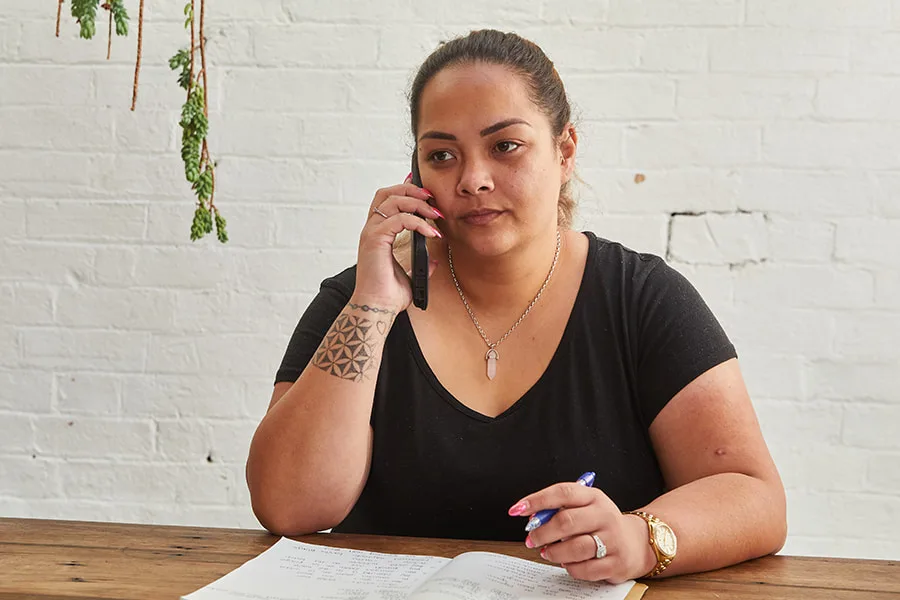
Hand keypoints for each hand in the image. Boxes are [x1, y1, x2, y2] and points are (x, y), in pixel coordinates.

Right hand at [353, 174, 442, 312]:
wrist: (377, 308)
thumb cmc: (388, 295)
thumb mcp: (410, 276)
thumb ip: (421, 264)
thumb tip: (433, 260)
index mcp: (377, 234)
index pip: (386, 200)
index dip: (404, 190)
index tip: (425, 192)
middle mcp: (371, 230)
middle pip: (387, 193)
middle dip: (411, 189)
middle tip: (431, 197)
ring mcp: (371, 233)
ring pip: (393, 201)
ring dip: (417, 203)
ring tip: (435, 214)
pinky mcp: (375, 240)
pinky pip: (400, 220)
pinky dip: (419, 223)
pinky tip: (432, 233)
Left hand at [509, 483, 656, 582]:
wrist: (636, 542)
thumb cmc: (601, 523)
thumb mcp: (585, 507)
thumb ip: (560, 508)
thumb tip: (531, 517)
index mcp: (594, 497)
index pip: (563, 493)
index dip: (537, 500)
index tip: (518, 509)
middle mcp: (605, 515)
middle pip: (567, 521)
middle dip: (542, 532)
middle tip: (530, 539)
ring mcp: (613, 540)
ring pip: (576, 547)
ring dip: (554, 552)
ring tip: (547, 552)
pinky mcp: (616, 563)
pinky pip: (585, 569)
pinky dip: (570, 568)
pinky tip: (567, 563)